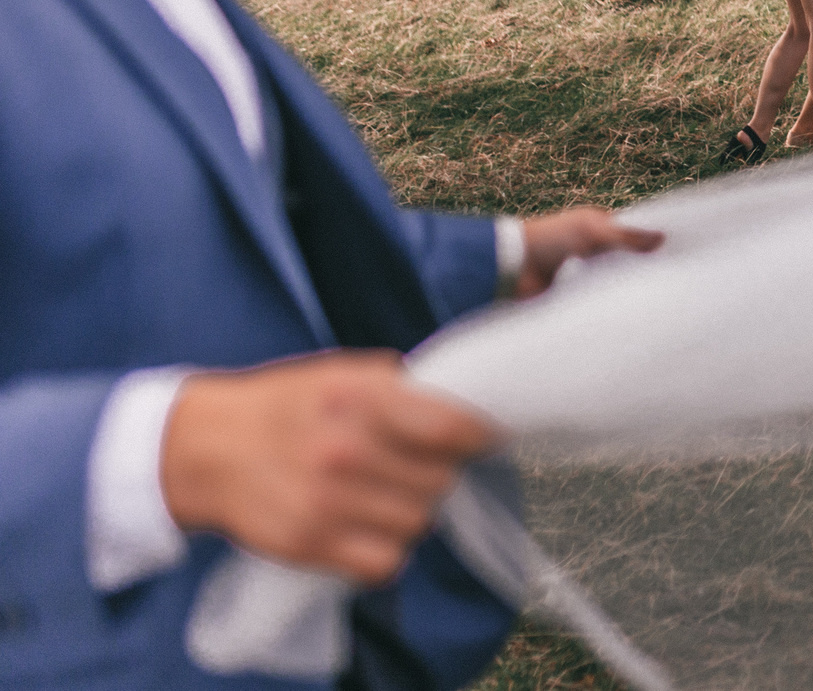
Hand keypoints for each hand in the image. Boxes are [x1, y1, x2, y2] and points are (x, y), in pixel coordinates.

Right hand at [162, 352, 499, 586]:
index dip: (477, 436)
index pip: (450, 428)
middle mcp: (343, 451)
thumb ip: (402, 389)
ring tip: (385, 493)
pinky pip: (384, 562)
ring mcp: (325, 502)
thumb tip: (463, 407)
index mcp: (358, 397)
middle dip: (437, 472)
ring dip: (411, 510)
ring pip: (418, 522)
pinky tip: (368, 525)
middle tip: (414, 465)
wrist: (206, 448)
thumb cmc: (284, 406)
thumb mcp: (342, 373)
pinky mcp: (308, 544)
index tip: (482, 438)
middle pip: (440, 480)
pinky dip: (385, 549)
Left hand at [517, 206, 663, 296]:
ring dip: (626, 285)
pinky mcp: (575, 294)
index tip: (678, 249)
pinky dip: (611, 300)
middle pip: (627, 257)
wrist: (510, 268)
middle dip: (644, 266)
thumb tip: (664, 239)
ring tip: (658, 297)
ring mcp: (584, 271)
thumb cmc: (550, 240)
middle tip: (673, 277)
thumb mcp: (594, 233)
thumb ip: (629, 237)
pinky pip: (600, 297)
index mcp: (597, 226)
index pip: (633, 231)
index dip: (652, 239)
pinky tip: (630, 308)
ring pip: (615, 279)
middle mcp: (593, 248)